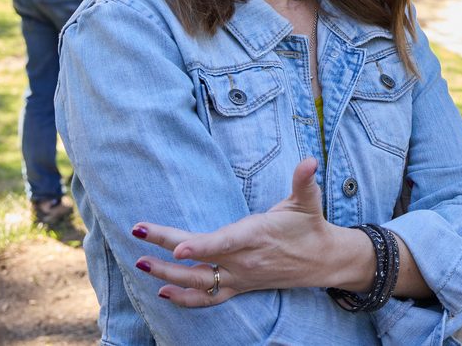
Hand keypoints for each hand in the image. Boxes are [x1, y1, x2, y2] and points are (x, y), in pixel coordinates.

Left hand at [131, 157, 363, 306]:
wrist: (323, 261)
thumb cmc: (309, 226)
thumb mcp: (308, 201)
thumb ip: (304, 180)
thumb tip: (309, 161)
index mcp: (256, 235)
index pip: (224, 243)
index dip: (200, 246)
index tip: (179, 248)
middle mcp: (245, 260)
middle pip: (200, 259)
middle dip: (166, 251)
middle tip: (138, 237)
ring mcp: (240, 277)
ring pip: (199, 283)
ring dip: (168, 275)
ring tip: (142, 263)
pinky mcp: (240, 287)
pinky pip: (208, 299)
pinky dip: (184, 300)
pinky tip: (162, 293)